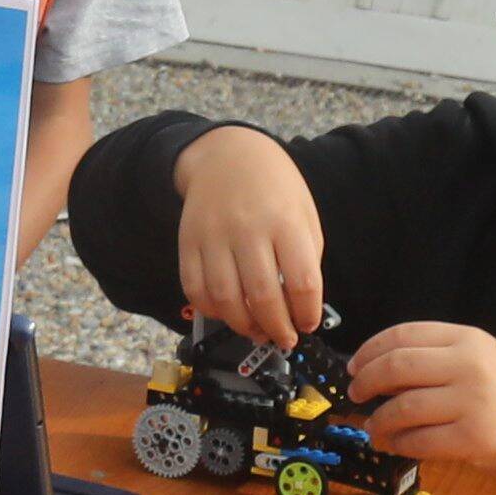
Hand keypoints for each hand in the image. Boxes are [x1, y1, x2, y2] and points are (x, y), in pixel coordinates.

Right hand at [172, 125, 328, 345]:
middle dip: (277, 329)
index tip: (308, 324)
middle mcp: (247, 228)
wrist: (227, 154)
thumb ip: (306, 257)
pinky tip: (228, 313)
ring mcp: (213, 235)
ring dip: (244, 326)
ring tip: (258, 331)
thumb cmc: (274, 187)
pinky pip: (195, 288)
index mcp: (285, 221)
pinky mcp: (187, 241)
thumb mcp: (304, 213)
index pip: (302, 282)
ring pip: (225, 298)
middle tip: (285, 339)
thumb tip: (301, 307)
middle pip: (263, 296)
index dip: (307, 313)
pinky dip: (211, 310)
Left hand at [350, 319, 495, 472]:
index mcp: (466, 339)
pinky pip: (419, 440)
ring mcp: (470, 403)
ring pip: (404, 407)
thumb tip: (376, 371)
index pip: (405, 334)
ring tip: (374, 425)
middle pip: (397, 367)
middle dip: (367, 381)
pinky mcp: (471, 438)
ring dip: (380, 419)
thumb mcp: (476, 357)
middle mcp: (468, 366)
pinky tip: (394, 443)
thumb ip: (433, 357)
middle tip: (356, 394)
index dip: (370, 349)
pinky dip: (398, 443)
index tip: (355, 365)